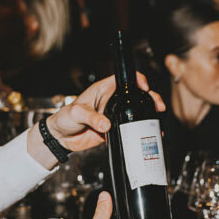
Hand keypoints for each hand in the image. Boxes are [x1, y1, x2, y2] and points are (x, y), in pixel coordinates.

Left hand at [27, 72, 166, 164]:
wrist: (60, 138)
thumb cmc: (64, 118)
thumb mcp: (76, 113)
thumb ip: (91, 117)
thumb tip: (106, 125)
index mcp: (103, 90)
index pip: (124, 79)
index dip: (137, 80)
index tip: (145, 87)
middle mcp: (111, 101)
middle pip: (135, 95)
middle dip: (150, 98)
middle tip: (158, 106)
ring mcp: (114, 115)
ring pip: (135, 112)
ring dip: (147, 116)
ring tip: (157, 123)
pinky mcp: (114, 130)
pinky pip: (129, 129)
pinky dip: (139, 132)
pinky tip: (148, 135)